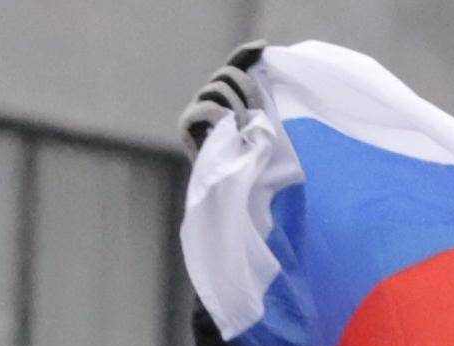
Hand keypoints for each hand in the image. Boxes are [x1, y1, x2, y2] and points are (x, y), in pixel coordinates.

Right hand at [178, 40, 266, 159]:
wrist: (236, 192)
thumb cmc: (255, 163)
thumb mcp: (265, 128)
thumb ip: (262, 106)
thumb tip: (268, 81)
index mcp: (228, 96)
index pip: (234, 64)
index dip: (246, 53)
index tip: (263, 46)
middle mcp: (209, 97)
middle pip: (227, 73)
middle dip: (248, 88)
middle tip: (259, 113)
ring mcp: (196, 110)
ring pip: (217, 88)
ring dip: (238, 107)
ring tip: (246, 130)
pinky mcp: (186, 125)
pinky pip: (206, 107)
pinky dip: (223, 116)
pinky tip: (232, 131)